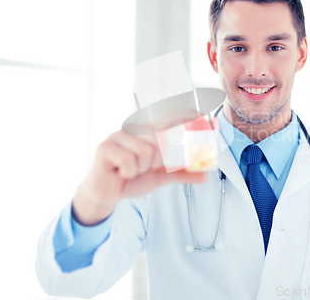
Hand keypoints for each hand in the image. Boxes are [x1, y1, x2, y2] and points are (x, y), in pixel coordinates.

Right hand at [72, 109, 206, 224]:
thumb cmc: (131, 181)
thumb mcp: (160, 177)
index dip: (182, 115)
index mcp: (146, 134)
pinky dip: (127, 172)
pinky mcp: (105, 147)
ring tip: (130, 171)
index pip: (166, 119)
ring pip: (145, 151)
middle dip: (156, 161)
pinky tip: (119, 172)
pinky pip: (128, 160)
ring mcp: (118, 136)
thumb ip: (180, 174)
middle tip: (144, 169)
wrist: (106, 195)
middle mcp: (133, 130)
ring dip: (140, 169)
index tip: (200, 115)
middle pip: (159, 140)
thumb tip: (204, 176)